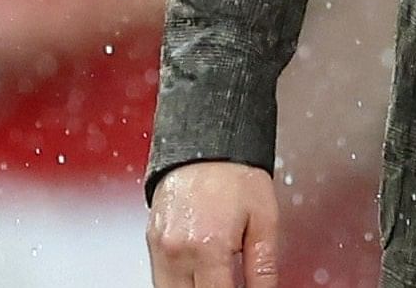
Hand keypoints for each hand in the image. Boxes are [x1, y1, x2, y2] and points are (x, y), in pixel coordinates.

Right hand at [147, 161, 280, 287]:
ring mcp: (159, 246)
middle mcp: (177, 250)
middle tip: (225, 284)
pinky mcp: (150, 239)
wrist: (206, 142)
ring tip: (213, 281)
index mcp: (208, 246)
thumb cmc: (236, 174)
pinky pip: (159, 276)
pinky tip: (197, 276)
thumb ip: (263, 267)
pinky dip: (177, 282)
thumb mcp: (265, 221)